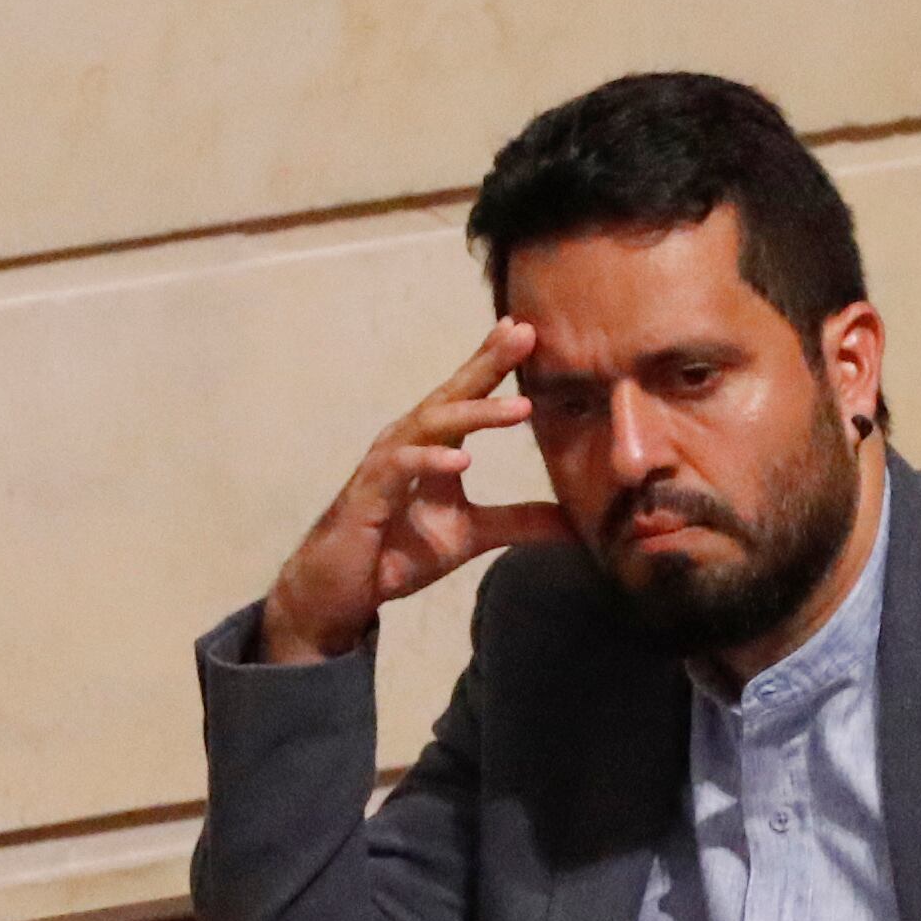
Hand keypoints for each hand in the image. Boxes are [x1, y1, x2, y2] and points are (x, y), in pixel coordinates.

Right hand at [257, 320, 576, 662]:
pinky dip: (431, 460)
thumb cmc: (398, 553)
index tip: (527, 331)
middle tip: (525, 335)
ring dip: (477, 413)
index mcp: (431, 444)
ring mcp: (385, 465)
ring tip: (522, 407)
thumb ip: (520, 522)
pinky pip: (400, 468)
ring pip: (432, 424)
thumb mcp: (472, 536)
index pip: (466, 395)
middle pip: (452, 393)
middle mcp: (407, 442)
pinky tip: (463, 458)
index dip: (493, 362)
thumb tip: (577, 522)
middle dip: (488, 363)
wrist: (344, 590)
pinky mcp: (368, 496)